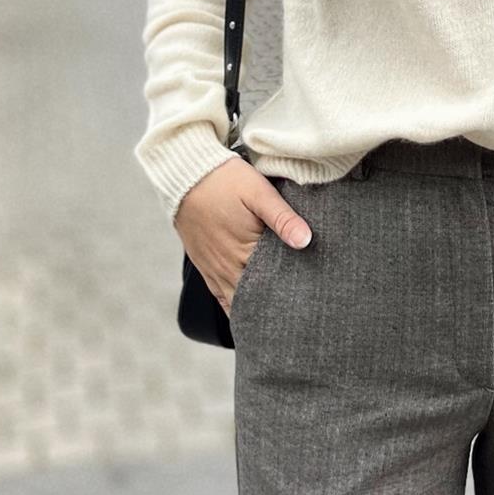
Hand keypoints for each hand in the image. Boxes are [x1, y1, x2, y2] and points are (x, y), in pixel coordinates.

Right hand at [175, 154, 313, 314]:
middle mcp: (227, 268)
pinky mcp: (205, 267)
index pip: (273, 287)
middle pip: (257, 299)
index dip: (292, 295)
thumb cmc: (224, 181)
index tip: (309, 301)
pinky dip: (236, 307)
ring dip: (257, 309)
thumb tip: (306, 241)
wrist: (185, 176)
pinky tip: (249, 312)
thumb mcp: (258, 192)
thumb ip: (282, 218)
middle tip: (300, 314)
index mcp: (244, 253)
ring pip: (239, 304)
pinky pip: (222, 298)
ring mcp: (214, 270)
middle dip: (277, 306)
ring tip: (279, 318)